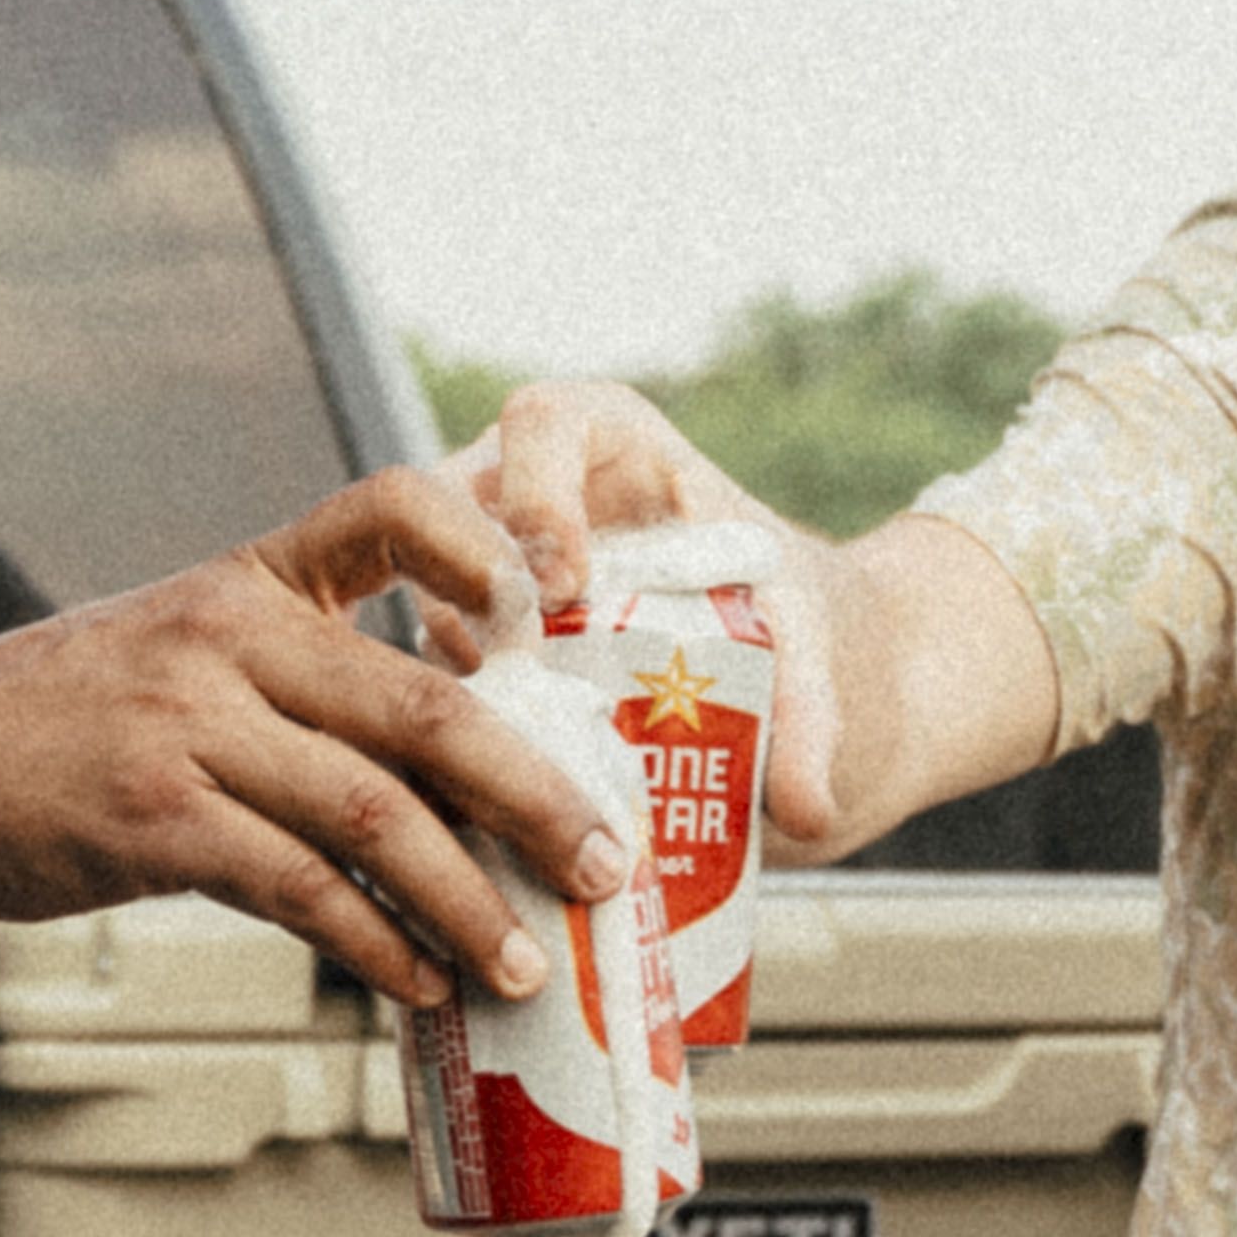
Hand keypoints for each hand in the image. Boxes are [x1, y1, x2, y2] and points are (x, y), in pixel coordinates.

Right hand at [0, 465, 630, 1006]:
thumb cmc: (51, 725)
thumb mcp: (169, 653)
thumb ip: (290, 688)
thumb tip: (441, 784)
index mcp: (246, 580)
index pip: (391, 510)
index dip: (491, 548)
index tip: (563, 617)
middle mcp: (226, 637)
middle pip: (426, 705)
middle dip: (536, 795)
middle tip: (607, 863)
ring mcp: (187, 727)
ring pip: (374, 814)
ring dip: (469, 899)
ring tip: (527, 961)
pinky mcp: (154, 820)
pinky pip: (299, 888)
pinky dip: (376, 943)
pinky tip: (418, 981)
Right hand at [464, 383, 845, 843]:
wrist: (738, 641)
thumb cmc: (760, 603)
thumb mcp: (792, 642)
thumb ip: (805, 714)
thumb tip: (812, 811)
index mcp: (599, 432)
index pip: (543, 425)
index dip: (538, 496)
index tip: (564, 585)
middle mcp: (516, 477)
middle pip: (449, 504)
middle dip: (470, 593)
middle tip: (512, 675)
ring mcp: (467, 547)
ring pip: (425, 595)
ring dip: (464, 670)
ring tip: (511, 744)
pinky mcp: (450, 621)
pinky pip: (431, 660)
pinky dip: (466, 714)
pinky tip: (498, 772)